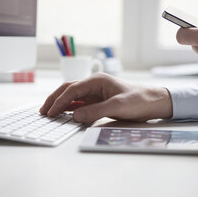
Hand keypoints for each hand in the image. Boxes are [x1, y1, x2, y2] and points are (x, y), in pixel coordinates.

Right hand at [40, 73, 172, 122]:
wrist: (154, 102)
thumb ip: (96, 111)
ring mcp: (96, 92)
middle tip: (43, 111)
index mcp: (97, 80)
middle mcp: (94, 84)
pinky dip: (70, 108)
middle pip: (68, 90)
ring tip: (49, 113)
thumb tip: (74, 116)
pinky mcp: (99, 100)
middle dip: (54, 99)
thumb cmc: (139, 100)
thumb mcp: (118, 106)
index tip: (51, 112)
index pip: (72, 89)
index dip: (60, 101)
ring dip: (61, 104)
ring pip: (73, 97)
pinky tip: (64, 114)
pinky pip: (80, 104)